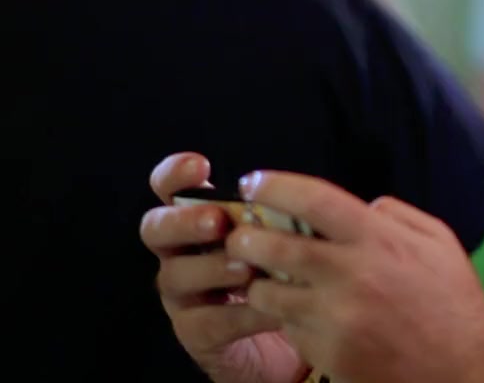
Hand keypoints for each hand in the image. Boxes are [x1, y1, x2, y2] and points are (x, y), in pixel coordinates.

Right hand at [139, 153, 306, 382]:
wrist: (292, 338)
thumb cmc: (285, 272)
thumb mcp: (288, 237)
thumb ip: (284, 214)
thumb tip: (307, 192)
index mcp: (199, 220)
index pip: (170, 189)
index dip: (175, 175)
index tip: (200, 166)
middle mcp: (181, 252)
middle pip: (156, 229)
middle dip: (184, 222)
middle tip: (218, 222)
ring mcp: (183, 294)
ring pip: (176, 275)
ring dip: (212, 268)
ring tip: (247, 269)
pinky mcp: (195, 333)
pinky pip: (206, 321)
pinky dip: (238, 314)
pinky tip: (268, 308)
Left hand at [227, 171, 483, 382]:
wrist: (462, 370)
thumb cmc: (453, 304)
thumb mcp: (440, 243)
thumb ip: (399, 216)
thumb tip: (363, 207)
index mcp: (379, 240)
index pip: (313, 199)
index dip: (275, 186)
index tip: (253, 183)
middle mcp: (352, 274)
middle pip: (274, 245)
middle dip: (246, 237)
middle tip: (239, 236)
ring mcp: (335, 317)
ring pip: (269, 292)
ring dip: (259, 283)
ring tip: (262, 279)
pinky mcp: (327, 353)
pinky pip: (289, 329)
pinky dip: (288, 319)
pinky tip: (301, 315)